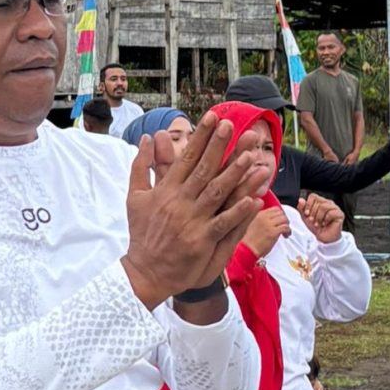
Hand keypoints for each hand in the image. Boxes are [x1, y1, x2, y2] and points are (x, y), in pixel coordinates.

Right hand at [123, 115, 277, 307]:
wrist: (144, 272)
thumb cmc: (142, 234)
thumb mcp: (134, 198)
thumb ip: (141, 166)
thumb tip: (147, 138)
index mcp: (166, 190)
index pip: (187, 157)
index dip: (201, 136)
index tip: (214, 117)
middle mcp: (179, 202)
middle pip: (204, 169)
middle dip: (220, 146)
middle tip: (234, 125)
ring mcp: (192, 222)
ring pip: (217, 193)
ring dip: (235, 174)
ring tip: (251, 156)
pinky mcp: (201, 241)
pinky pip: (223, 223)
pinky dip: (238, 212)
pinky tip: (255, 199)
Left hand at [298, 193, 345, 244]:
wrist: (323, 238)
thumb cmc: (316, 227)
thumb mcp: (305, 218)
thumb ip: (301, 208)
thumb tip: (300, 200)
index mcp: (320, 202)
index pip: (313, 196)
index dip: (308, 205)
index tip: (306, 214)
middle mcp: (328, 203)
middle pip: (318, 201)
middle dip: (313, 213)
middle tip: (313, 221)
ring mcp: (335, 208)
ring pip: (324, 206)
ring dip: (318, 217)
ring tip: (318, 223)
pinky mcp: (340, 214)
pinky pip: (331, 213)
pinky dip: (325, 220)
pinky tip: (325, 224)